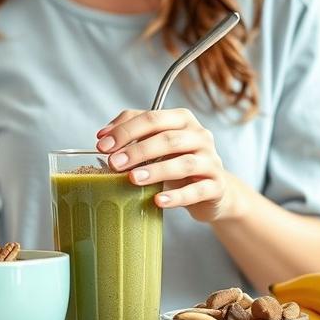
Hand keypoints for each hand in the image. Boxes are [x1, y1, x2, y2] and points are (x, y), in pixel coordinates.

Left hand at [96, 108, 237, 223]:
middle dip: (138, 150)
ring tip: (133, 179)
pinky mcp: (216, 186)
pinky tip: (158, 200)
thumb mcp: (156, 143)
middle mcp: (200, 136)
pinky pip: (197, 191)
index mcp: (183, 120)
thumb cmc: (176, 161)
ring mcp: (211, 161)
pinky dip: (176, 197)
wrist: (211, 189)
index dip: (125, 130)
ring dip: (156, 171)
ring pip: (184, 163)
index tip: (102, 145)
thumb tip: (102, 135)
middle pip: (168, 139)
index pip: (153, 118)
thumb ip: (132, 132)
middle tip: (114, 163)